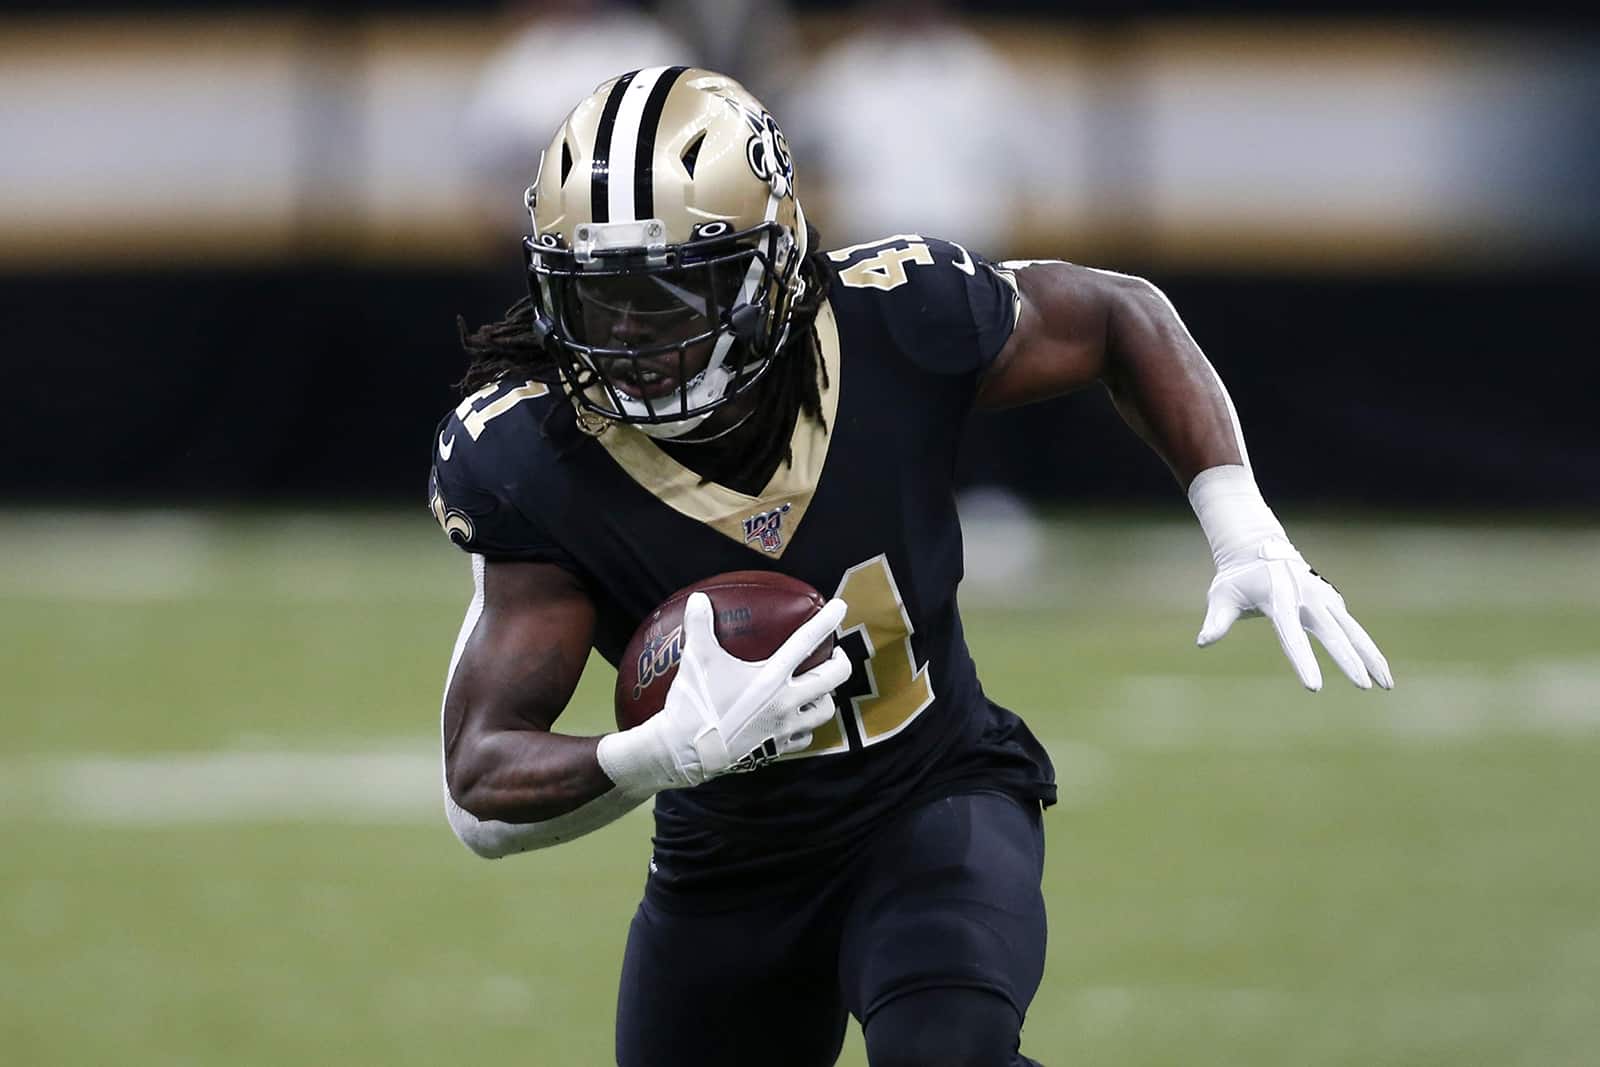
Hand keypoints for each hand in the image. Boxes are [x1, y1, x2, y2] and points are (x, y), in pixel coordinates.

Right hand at [597, 592, 851, 792]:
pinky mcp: (777, 750)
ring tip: (818, 687)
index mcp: (771, 678)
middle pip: (833, 679)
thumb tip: (698, 598)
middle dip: (840, 663)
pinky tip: (796, 719)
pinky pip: (805, 737)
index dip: (827, 621)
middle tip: (833, 654)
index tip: (840, 606)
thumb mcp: (696, 661)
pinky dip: (806, 725)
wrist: (684, 754)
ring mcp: (785, 729)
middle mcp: (786, 703)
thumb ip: (699, 625)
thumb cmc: (693, 705)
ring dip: (826, 696)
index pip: (806, 642)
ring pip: (825, 710)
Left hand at [1198, 536, 1392, 691]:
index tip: (1314, 687)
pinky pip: (1352, 628)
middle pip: (1332, 634)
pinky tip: (1378, 670)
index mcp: (1278, 599)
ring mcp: (1323, 598)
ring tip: (1387, 685)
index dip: (1303, 661)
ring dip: (1371, 656)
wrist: (1258, 547)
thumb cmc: (1237, 578)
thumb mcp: (1221, 596)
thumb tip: (1203, 643)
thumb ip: (1217, 620)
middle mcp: (1306, 598)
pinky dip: (1367, 648)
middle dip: (1349, 660)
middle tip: (1364, 687)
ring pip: (1353, 630)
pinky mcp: (1332, 601)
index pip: (1291, 636)